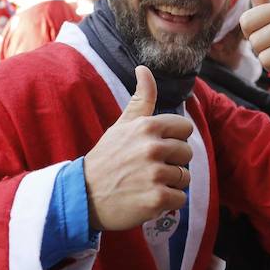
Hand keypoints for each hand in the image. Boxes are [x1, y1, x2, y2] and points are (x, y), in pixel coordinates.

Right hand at [83, 66, 193, 231]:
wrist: (83, 195)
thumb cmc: (106, 159)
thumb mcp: (121, 125)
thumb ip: (141, 98)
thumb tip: (144, 67)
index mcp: (147, 127)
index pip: (185, 128)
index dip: (173, 139)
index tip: (156, 148)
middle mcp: (153, 148)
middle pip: (186, 153)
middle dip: (172, 162)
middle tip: (148, 169)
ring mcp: (155, 174)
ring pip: (184, 177)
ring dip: (169, 183)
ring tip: (146, 184)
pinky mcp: (156, 199)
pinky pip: (180, 199)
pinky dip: (167, 202)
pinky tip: (148, 198)